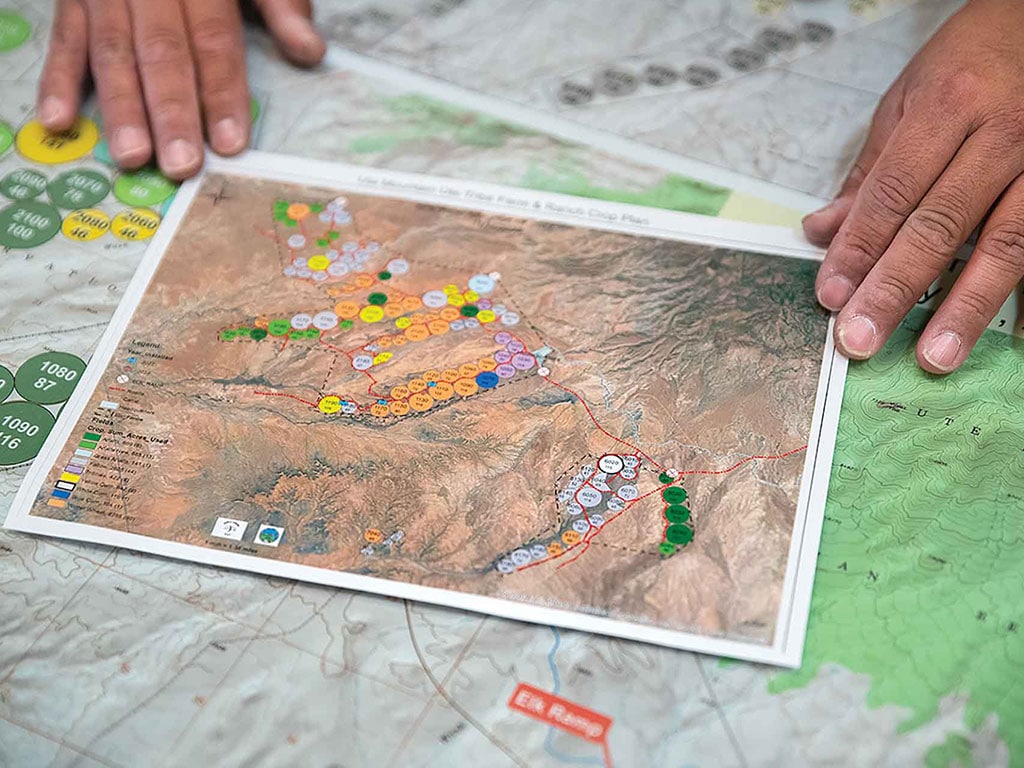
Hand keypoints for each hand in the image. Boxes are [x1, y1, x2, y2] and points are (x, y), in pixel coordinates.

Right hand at [37, 0, 325, 179]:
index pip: (214, 40)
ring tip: (132, 156)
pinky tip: (61, 121)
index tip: (230, 142)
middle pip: (161, 52)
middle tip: (180, 164)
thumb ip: (281, 5)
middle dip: (171, 111)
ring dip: (120, 107)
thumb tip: (310, 51)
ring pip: (111, 50)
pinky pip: (63, 38)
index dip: (222, 91)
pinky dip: (57, 80)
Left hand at [803, 0, 1023, 373]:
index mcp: (950, 105)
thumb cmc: (977, 57)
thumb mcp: (909, 97)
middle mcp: (1003, 132)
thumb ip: (870, 170)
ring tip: (932, 356)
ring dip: (965, 306)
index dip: (859, 249)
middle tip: (861, 338)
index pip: (892, 193)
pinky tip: (1002, 328)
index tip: (831, 295)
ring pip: (1005, 243)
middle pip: (940, 224)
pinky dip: (1019, 290)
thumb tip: (823, 232)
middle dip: (895, 288)